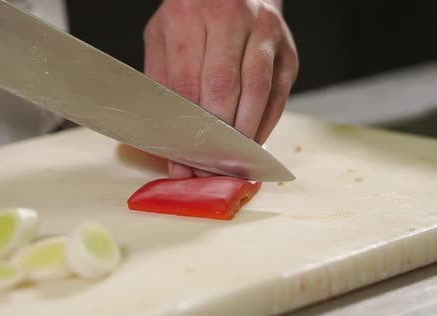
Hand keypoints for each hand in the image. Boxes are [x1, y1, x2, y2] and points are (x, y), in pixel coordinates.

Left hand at [143, 0, 297, 177]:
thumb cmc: (191, 18)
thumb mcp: (162, 38)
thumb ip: (161, 81)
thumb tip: (166, 137)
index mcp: (187, 16)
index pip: (186, 83)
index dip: (186, 127)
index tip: (184, 159)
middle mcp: (229, 18)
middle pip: (223, 88)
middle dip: (215, 136)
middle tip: (208, 167)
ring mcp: (264, 32)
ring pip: (256, 92)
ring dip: (243, 133)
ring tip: (231, 161)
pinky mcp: (287, 50)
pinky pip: (278, 94)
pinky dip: (266, 124)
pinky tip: (252, 142)